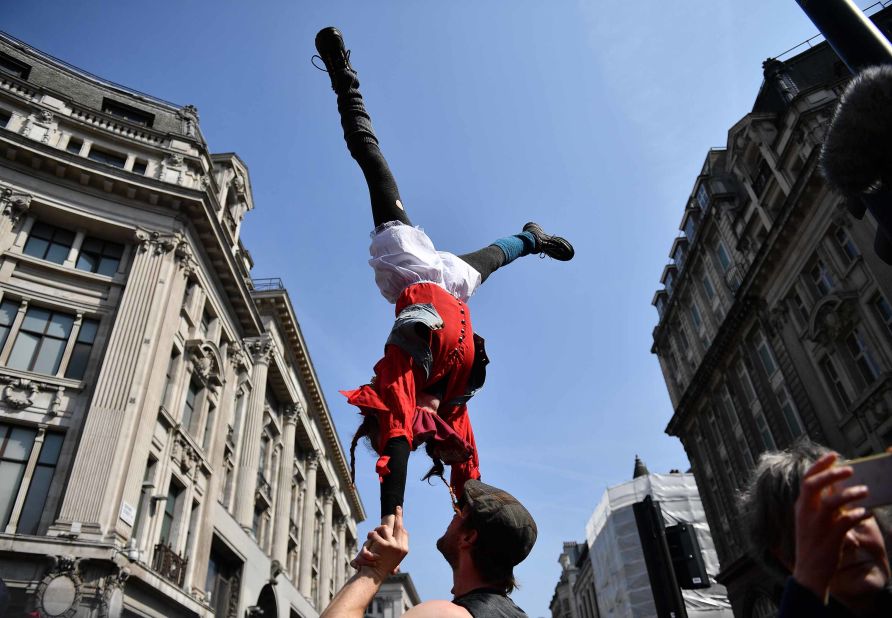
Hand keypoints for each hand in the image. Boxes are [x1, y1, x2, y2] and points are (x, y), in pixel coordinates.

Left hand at [352, 507, 408, 578]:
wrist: (374, 576)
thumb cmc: (380, 568)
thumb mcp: (392, 557)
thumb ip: (395, 546)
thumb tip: (403, 531)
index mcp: (404, 549)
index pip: (403, 532)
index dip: (400, 523)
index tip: (399, 516)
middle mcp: (401, 546)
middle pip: (399, 525)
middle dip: (399, 515)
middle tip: (397, 507)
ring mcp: (393, 545)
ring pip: (384, 528)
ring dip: (376, 530)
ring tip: (371, 536)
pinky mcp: (384, 544)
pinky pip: (376, 533)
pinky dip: (370, 535)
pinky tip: (369, 539)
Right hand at [792, 453, 871, 602]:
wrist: (809, 572)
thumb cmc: (812, 544)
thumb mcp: (810, 521)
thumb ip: (820, 505)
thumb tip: (836, 489)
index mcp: (801, 506)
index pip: (807, 479)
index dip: (820, 465)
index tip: (834, 456)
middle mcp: (806, 513)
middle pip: (814, 485)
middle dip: (831, 474)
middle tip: (849, 469)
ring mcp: (817, 525)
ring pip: (831, 502)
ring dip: (849, 494)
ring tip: (865, 490)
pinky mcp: (830, 538)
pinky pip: (846, 522)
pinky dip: (857, 515)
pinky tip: (866, 513)